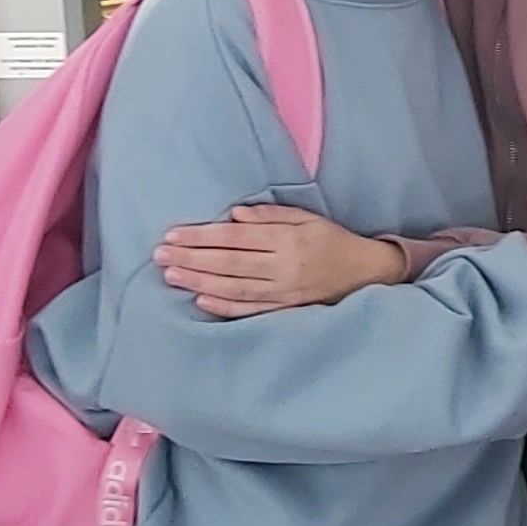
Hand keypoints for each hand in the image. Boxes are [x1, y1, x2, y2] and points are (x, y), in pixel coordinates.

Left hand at [156, 202, 402, 317]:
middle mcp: (283, 267)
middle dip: (191, 257)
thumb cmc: (332, 240)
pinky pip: (250, 310)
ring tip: (171, 275)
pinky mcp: (285, 309)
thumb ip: (271, 216)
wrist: (366, 273)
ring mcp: (283, 292)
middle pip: (228, 262)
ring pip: (234, 287)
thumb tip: (234, 215)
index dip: (202, 236)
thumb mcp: (307, 219)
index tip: (174, 234)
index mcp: (288, 240)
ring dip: (199, 280)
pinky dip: (224, 306)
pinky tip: (200, 300)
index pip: (236, 237)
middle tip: (160, 254)